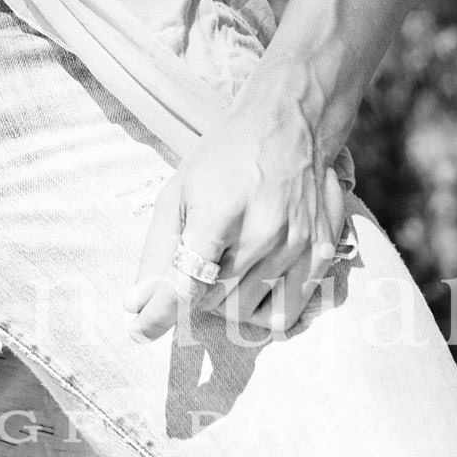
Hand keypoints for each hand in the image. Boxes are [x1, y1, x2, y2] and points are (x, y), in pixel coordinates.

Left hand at [122, 86, 348, 342]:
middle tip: (194, 270)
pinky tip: (252, 287)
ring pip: (248, 313)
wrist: (289, 125)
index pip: (187, 284)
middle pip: (216, 303)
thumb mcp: (179, 191)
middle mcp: (262, 232)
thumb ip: (159, 251)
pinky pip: (286, 314)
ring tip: (223, 269)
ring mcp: (295, 246)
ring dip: (225, 304)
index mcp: (218, 211)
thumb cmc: (224, 158)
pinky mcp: (320, 255)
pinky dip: (261, 313)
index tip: (139, 331)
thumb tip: (136, 305)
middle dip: (194, 298)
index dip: (159, 315)